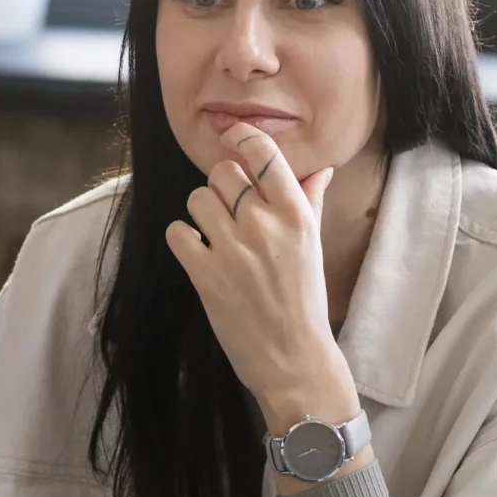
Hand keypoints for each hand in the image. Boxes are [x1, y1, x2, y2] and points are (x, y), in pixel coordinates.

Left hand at [165, 126, 359, 434]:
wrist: (292, 358)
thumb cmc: (304, 301)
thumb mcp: (314, 246)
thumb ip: (309, 202)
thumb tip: (319, 169)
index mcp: (295, 213)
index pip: (261, 151)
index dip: (240, 138)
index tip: (232, 141)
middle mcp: (264, 224)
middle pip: (222, 173)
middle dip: (221, 188)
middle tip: (229, 212)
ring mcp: (232, 249)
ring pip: (197, 199)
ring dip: (201, 213)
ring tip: (215, 236)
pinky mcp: (205, 274)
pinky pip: (177, 232)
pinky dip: (183, 239)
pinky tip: (199, 253)